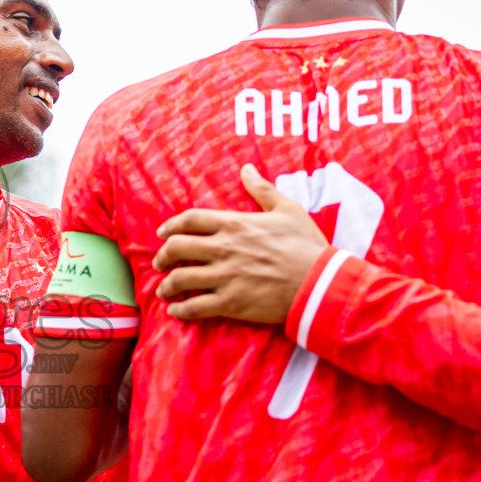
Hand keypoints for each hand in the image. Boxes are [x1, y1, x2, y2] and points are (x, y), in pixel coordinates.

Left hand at [151, 164, 327, 322]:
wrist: (320, 283)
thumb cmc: (306, 245)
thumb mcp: (287, 209)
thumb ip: (262, 190)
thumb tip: (246, 169)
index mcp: (234, 224)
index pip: (189, 220)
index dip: (170, 226)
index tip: (162, 234)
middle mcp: (223, 249)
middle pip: (176, 248)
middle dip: (162, 257)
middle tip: (160, 263)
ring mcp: (224, 277)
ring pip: (179, 280)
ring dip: (166, 286)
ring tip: (164, 291)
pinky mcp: (230, 303)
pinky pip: (194, 307)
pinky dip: (181, 310)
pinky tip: (176, 312)